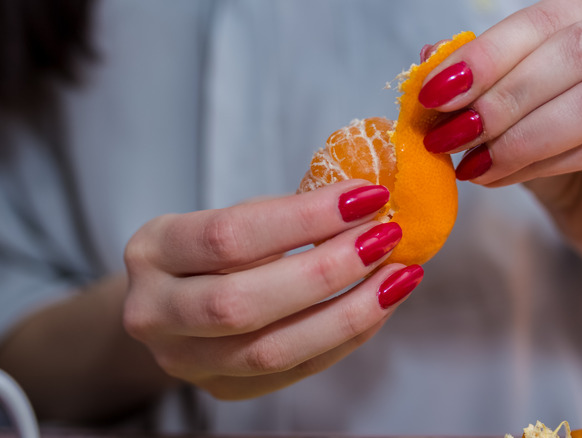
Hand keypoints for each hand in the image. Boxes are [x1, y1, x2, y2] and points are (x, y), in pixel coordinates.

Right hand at [122, 180, 421, 399]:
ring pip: (272, 352)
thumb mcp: (233, 216)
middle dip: (327, 271)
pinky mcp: (222, 390)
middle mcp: (155, 313)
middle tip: (384, 238)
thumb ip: (288, 215)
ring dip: (348, 312)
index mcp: (153, 251)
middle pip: (243, 304)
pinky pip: (296, 371)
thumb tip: (369, 204)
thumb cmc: (213, 249)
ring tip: (398, 276)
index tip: (365, 196)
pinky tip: (381, 305)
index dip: (304, 218)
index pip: (228, 236)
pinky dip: (348, 337)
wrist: (174, 301)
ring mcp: (185, 361)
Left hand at [419, 0, 581, 252]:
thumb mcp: (511, 106)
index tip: (434, 92)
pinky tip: (501, 177)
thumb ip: (480, 78)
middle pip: (575, 51)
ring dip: (520, 135)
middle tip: (451, 133)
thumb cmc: (556, 144)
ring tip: (473, 162)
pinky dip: (542, 163)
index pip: (543, 18)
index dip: (485, 55)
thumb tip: (430, 57)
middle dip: (502, 96)